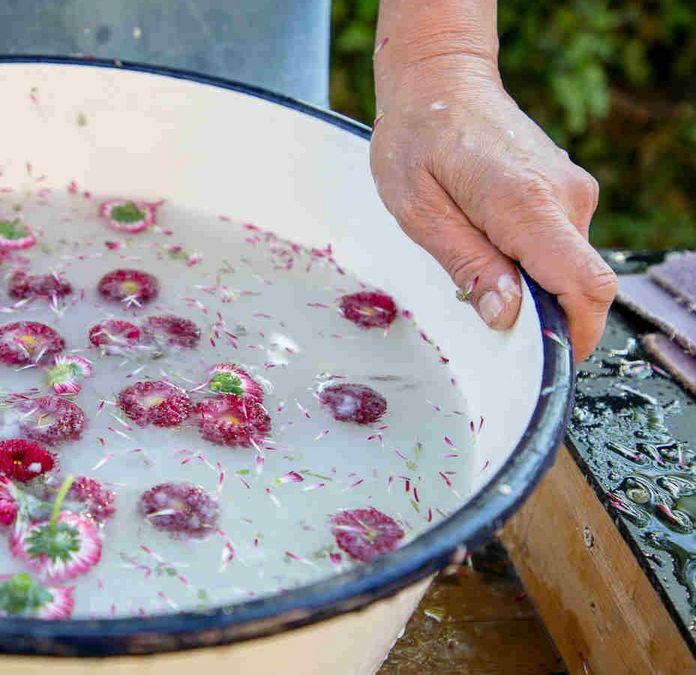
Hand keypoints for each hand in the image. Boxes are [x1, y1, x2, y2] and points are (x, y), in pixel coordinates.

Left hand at [370, 53, 616, 361]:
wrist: (441, 80)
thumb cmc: (417, 138)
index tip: (539, 361)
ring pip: (566, 268)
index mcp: (528, 203)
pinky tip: (484, 243)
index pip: (584, 284)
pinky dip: (529, 263)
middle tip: (479, 309)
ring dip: (529, 284)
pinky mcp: (566, 193)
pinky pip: (558, 247)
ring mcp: (573, 193)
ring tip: (471, 259)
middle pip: (579, 285)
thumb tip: (507, 316)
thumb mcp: (418, 209)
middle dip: (540, 315)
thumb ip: (467, 263)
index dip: (572, 334)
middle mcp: (566, 198)